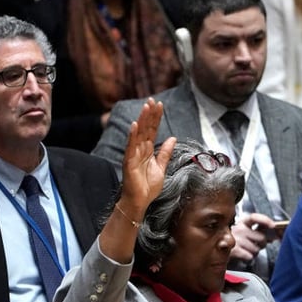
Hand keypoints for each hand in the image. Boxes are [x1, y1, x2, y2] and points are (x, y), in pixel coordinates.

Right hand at [101, 99, 174, 261]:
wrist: (140, 202)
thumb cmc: (148, 187)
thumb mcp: (161, 167)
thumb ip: (165, 153)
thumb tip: (172, 138)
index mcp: (148, 151)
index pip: (152, 130)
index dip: (156, 118)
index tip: (160, 104)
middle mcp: (140, 150)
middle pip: (146, 128)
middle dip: (150, 114)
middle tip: (153, 99)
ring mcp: (134, 155)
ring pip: (139, 134)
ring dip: (142, 120)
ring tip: (146, 106)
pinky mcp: (129, 162)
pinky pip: (131, 146)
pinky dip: (133, 135)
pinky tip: (135, 125)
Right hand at [229, 213, 273, 261]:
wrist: (216, 251)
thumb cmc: (231, 242)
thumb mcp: (242, 232)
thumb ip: (256, 232)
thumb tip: (271, 237)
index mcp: (242, 223)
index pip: (255, 218)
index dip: (265, 220)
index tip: (272, 225)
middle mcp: (239, 229)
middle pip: (261, 237)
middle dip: (261, 244)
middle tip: (255, 246)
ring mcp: (236, 239)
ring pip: (256, 249)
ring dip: (253, 253)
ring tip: (245, 251)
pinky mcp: (233, 250)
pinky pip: (249, 256)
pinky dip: (248, 258)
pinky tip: (242, 256)